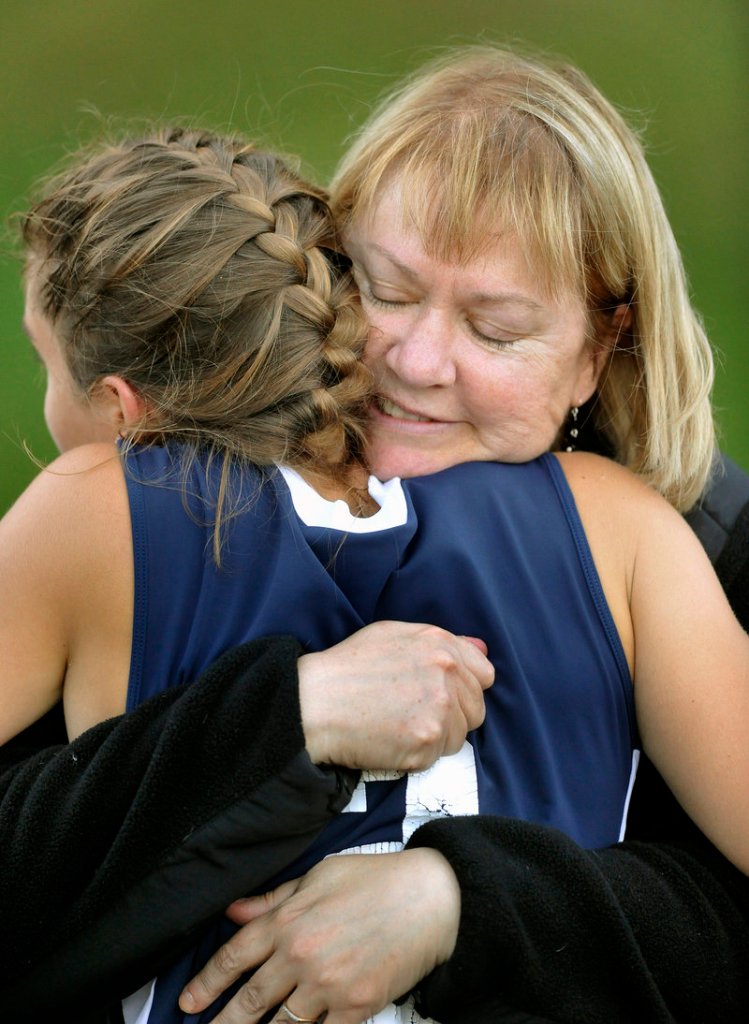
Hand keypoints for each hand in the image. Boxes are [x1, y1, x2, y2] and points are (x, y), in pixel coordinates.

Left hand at [179, 848, 460, 1023]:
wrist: (431, 897)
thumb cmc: (375, 880)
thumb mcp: (320, 874)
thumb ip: (275, 900)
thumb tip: (233, 913)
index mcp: (289, 919)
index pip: (234, 955)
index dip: (207, 983)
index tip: (188, 1003)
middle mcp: (301, 955)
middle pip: (249, 1001)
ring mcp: (328, 985)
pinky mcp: (357, 1007)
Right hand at [298, 621, 493, 769]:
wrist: (315, 703)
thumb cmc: (348, 667)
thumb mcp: (392, 635)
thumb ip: (442, 642)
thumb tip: (482, 648)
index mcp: (440, 644)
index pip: (484, 674)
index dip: (464, 687)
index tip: (442, 695)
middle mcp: (447, 673)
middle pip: (476, 709)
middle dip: (453, 716)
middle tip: (413, 715)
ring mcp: (440, 709)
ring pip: (460, 736)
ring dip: (436, 737)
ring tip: (399, 726)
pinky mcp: (427, 742)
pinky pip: (438, 757)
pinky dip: (418, 755)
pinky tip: (391, 740)